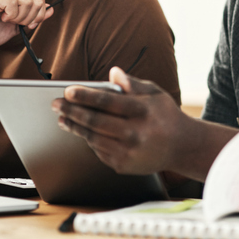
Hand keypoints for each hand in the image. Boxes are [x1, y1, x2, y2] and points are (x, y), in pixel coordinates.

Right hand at [0, 0, 53, 50]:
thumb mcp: (17, 25)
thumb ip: (33, 17)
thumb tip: (51, 9)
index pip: (40, 0)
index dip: (38, 16)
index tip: (26, 25)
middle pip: (38, 1)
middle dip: (31, 18)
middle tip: (16, 23)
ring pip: (29, 2)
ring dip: (20, 18)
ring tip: (7, 20)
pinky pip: (14, 3)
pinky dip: (11, 16)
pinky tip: (1, 18)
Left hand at [51, 67, 188, 174]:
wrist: (181, 146)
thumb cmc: (165, 115)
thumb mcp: (154, 93)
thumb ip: (132, 84)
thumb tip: (113, 73)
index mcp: (143, 111)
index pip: (107, 102)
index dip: (85, 96)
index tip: (68, 91)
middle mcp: (135, 133)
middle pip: (95, 121)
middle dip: (72, 111)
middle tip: (57, 104)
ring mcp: (128, 152)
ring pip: (93, 138)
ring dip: (75, 127)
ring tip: (63, 118)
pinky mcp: (123, 165)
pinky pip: (99, 150)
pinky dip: (88, 139)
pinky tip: (81, 130)